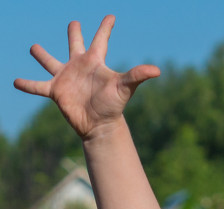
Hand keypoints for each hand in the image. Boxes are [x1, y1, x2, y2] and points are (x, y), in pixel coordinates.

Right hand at [13, 15, 158, 139]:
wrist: (100, 126)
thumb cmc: (113, 106)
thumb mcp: (124, 87)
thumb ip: (137, 76)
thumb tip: (157, 70)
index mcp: (94, 62)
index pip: (100, 40)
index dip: (105, 28)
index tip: (111, 16)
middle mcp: (79, 66)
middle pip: (75, 44)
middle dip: (74, 34)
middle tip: (74, 23)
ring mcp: (66, 78)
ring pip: (50, 62)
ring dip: (41, 55)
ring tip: (33, 47)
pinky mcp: (56, 92)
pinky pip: (37, 86)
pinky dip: (27, 84)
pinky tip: (15, 82)